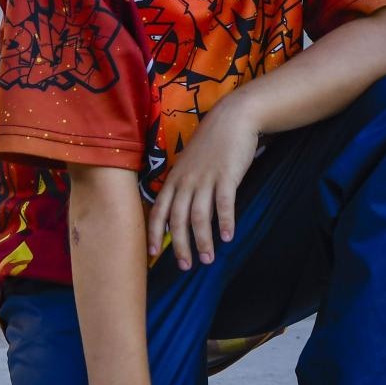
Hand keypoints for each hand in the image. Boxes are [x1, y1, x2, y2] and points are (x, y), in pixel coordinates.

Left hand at [145, 99, 258, 268]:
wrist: (232, 118)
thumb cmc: (211, 144)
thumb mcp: (189, 164)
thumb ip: (184, 186)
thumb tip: (183, 213)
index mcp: (175, 179)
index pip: (159, 210)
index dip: (154, 233)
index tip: (153, 253)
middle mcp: (186, 181)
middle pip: (178, 219)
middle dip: (179, 245)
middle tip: (185, 266)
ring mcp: (206, 178)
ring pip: (200, 216)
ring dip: (203, 240)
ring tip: (208, 259)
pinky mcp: (227, 175)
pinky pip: (224, 204)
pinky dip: (225, 222)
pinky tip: (229, 237)